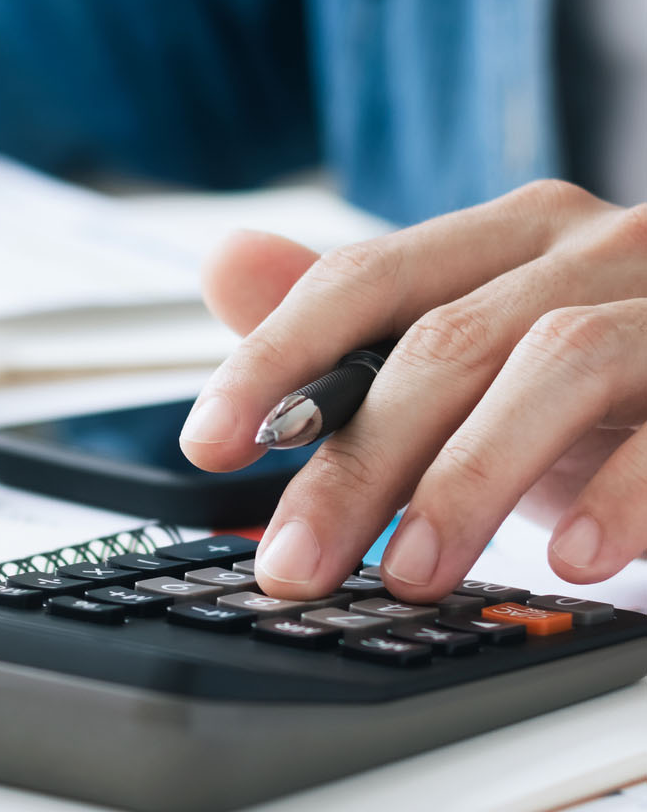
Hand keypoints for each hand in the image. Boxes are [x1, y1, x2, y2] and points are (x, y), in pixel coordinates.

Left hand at [180, 181, 646, 599]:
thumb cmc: (612, 379)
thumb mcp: (482, 351)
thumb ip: (360, 321)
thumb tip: (226, 263)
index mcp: (510, 238)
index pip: (363, 278)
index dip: (275, 359)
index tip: (207, 445)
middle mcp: (594, 249)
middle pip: (444, 341)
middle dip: (357, 462)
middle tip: (294, 562)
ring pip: (556, 364)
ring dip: (471, 478)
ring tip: (413, 573)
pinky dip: (623, 491)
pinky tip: (575, 556)